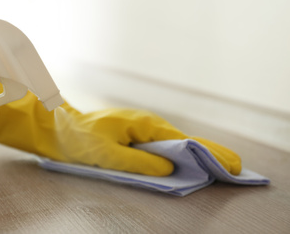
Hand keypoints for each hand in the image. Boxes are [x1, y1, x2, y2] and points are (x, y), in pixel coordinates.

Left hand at [0, 89, 240, 175]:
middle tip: (234, 167)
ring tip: (216, 168)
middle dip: (207, 153)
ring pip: (172, 144)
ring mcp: (140, 129)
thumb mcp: (108, 154)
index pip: (182, 140)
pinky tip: (185, 165)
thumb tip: (168, 170)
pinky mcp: (134, 136)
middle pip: (182, 140)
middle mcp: (146, 123)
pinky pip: (159, 147)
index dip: (206, 153)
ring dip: (194, 156)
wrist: (61, 129)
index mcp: (143, 124)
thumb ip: (139, 162)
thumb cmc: (81, 139)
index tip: (228, 164)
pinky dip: (176, 156)